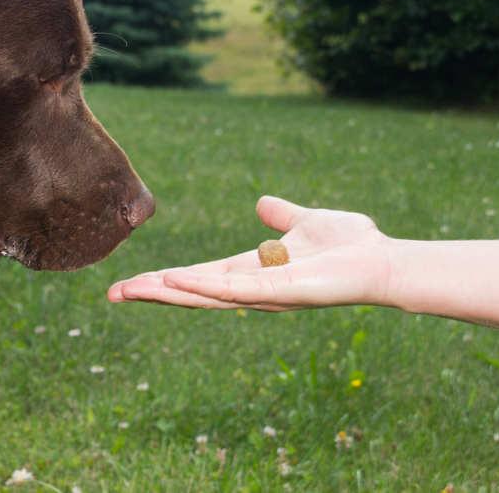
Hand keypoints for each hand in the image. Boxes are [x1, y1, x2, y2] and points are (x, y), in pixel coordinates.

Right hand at [107, 196, 393, 309]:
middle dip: (154, 293)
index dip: (167, 279)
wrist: (384, 261)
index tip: (133, 282)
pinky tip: (175, 281)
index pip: (201, 277)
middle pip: (193, 293)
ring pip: (206, 295)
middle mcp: (253, 288)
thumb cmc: (352, 246)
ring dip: (168, 292)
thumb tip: (261, 203)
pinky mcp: (279, 294)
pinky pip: (234, 289)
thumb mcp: (307, 221)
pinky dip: (202, 286)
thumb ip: (282, 215)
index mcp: (254, 270)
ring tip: (132, 290)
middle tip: (114, 294)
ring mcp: (264, 295)